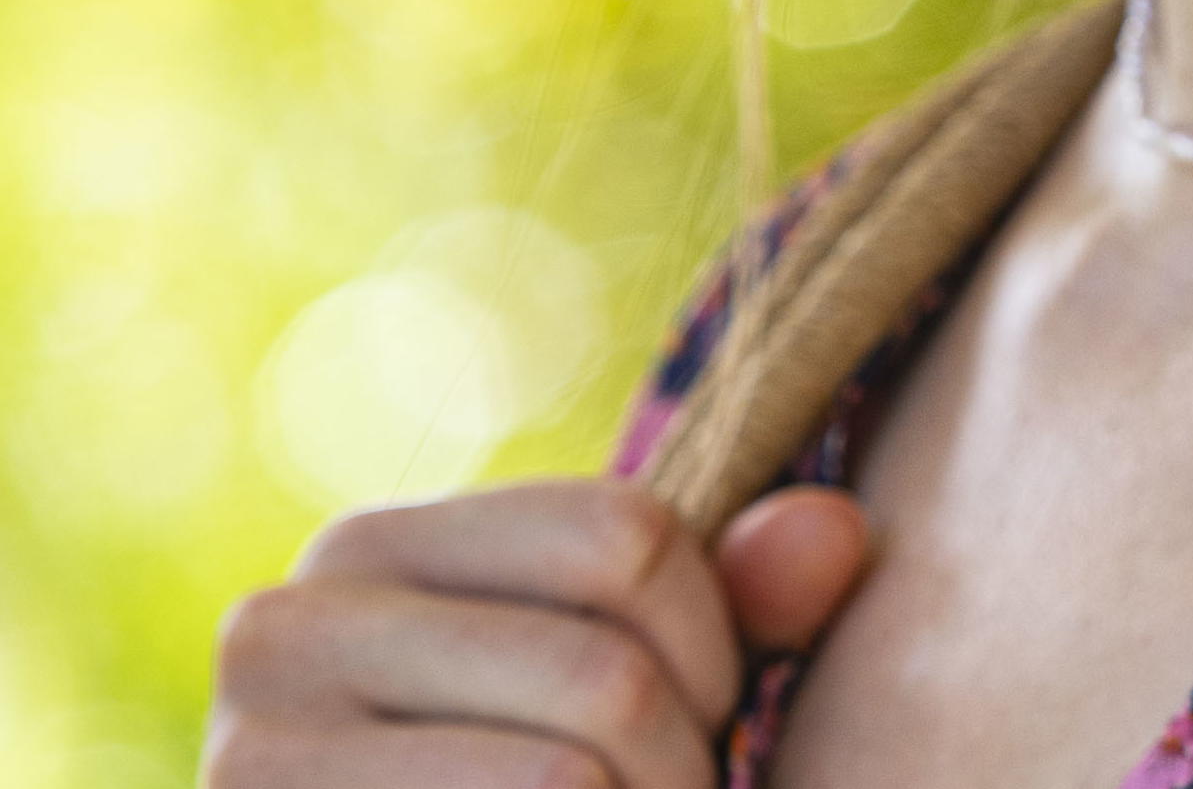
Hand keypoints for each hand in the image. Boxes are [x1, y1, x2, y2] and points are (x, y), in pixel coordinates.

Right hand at [202, 477, 872, 787]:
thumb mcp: (616, 675)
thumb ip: (736, 599)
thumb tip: (837, 531)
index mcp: (371, 548)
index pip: (626, 535)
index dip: (714, 640)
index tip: (704, 713)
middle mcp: (284, 630)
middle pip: (606, 674)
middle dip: (684, 769)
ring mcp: (252, 762)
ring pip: (565, 780)